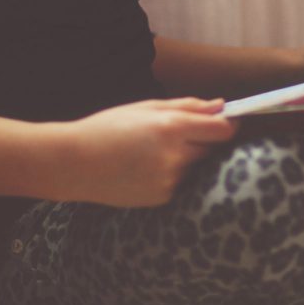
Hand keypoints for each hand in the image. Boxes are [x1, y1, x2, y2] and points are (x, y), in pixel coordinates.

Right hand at [62, 97, 237, 206]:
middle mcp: (175, 157)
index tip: (225, 121)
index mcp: (171, 127)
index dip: (228, 125)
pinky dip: (172, 175)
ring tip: (153, 152)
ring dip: (186, 159)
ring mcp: (169, 181)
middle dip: (203, 140)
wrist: (75, 164)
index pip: (222, 130)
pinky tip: (145, 168)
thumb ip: (188, 106)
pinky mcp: (162, 198)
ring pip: (195, 167)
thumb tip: (221, 107)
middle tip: (176, 134)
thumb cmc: (107, 128)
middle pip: (211, 149)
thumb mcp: (146, 107)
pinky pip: (180, 183)